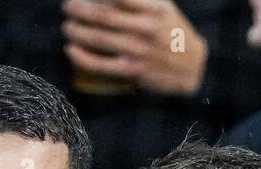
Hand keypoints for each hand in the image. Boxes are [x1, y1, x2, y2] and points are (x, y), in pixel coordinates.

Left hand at [62, 0, 208, 95]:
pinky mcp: (132, 70)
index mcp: (154, 9)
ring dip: (78, 32)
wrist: (193, 67)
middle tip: (67, 7)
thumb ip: (140, 0)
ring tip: (67, 27)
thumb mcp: (164, 8)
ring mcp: (139, 51)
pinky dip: (82, 57)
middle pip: (104, 16)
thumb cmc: (173, 34)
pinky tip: (70, 50)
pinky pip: (101, 64)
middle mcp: (146, 28)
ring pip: (99, 39)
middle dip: (80, 10)